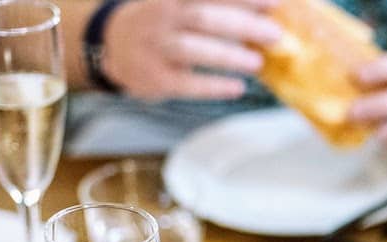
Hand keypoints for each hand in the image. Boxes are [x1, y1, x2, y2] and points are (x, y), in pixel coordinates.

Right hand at [101, 0, 281, 99]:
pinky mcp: (155, 78)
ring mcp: (156, 48)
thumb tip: (264, 9)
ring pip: (192, 49)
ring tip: (257, 63)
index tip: (274, 1)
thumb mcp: (178, 3)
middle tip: (275, 34)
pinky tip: (237, 88)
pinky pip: (186, 84)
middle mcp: (163, 19)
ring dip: (228, 55)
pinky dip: (213, 86)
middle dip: (242, 24)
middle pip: (203, 17)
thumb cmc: (161, 23)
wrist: (112, 46)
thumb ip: (212, 5)